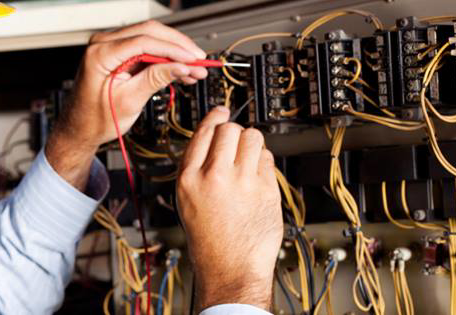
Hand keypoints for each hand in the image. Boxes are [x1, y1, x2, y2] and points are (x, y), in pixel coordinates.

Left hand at [45, 20, 207, 189]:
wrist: (80, 128)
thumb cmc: (95, 119)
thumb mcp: (130, 100)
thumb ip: (156, 79)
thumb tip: (182, 66)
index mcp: (100, 54)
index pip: (144, 41)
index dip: (173, 49)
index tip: (193, 59)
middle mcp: (102, 44)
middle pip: (149, 32)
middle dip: (178, 46)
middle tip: (200, 60)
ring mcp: (109, 46)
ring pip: (150, 38)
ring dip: (174, 52)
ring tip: (195, 69)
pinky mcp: (118, 54)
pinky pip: (145, 48)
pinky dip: (164, 58)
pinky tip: (181, 69)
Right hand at [176, 107, 281, 310]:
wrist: (230, 267)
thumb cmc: (209, 240)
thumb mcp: (187, 200)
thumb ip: (197, 169)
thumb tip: (212, 139)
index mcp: (189, 179)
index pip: (203, 132)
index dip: (214, 117)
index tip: (221, 111)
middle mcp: (214, 177)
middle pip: (229, 129)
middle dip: (234, 131)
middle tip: (236, 141)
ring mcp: (242, 182)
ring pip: (252, 137)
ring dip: (252, 142)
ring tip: (248, 157)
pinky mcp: (266, 190)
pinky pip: (268, 159)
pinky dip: (264, 161)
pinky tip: (257, 175)